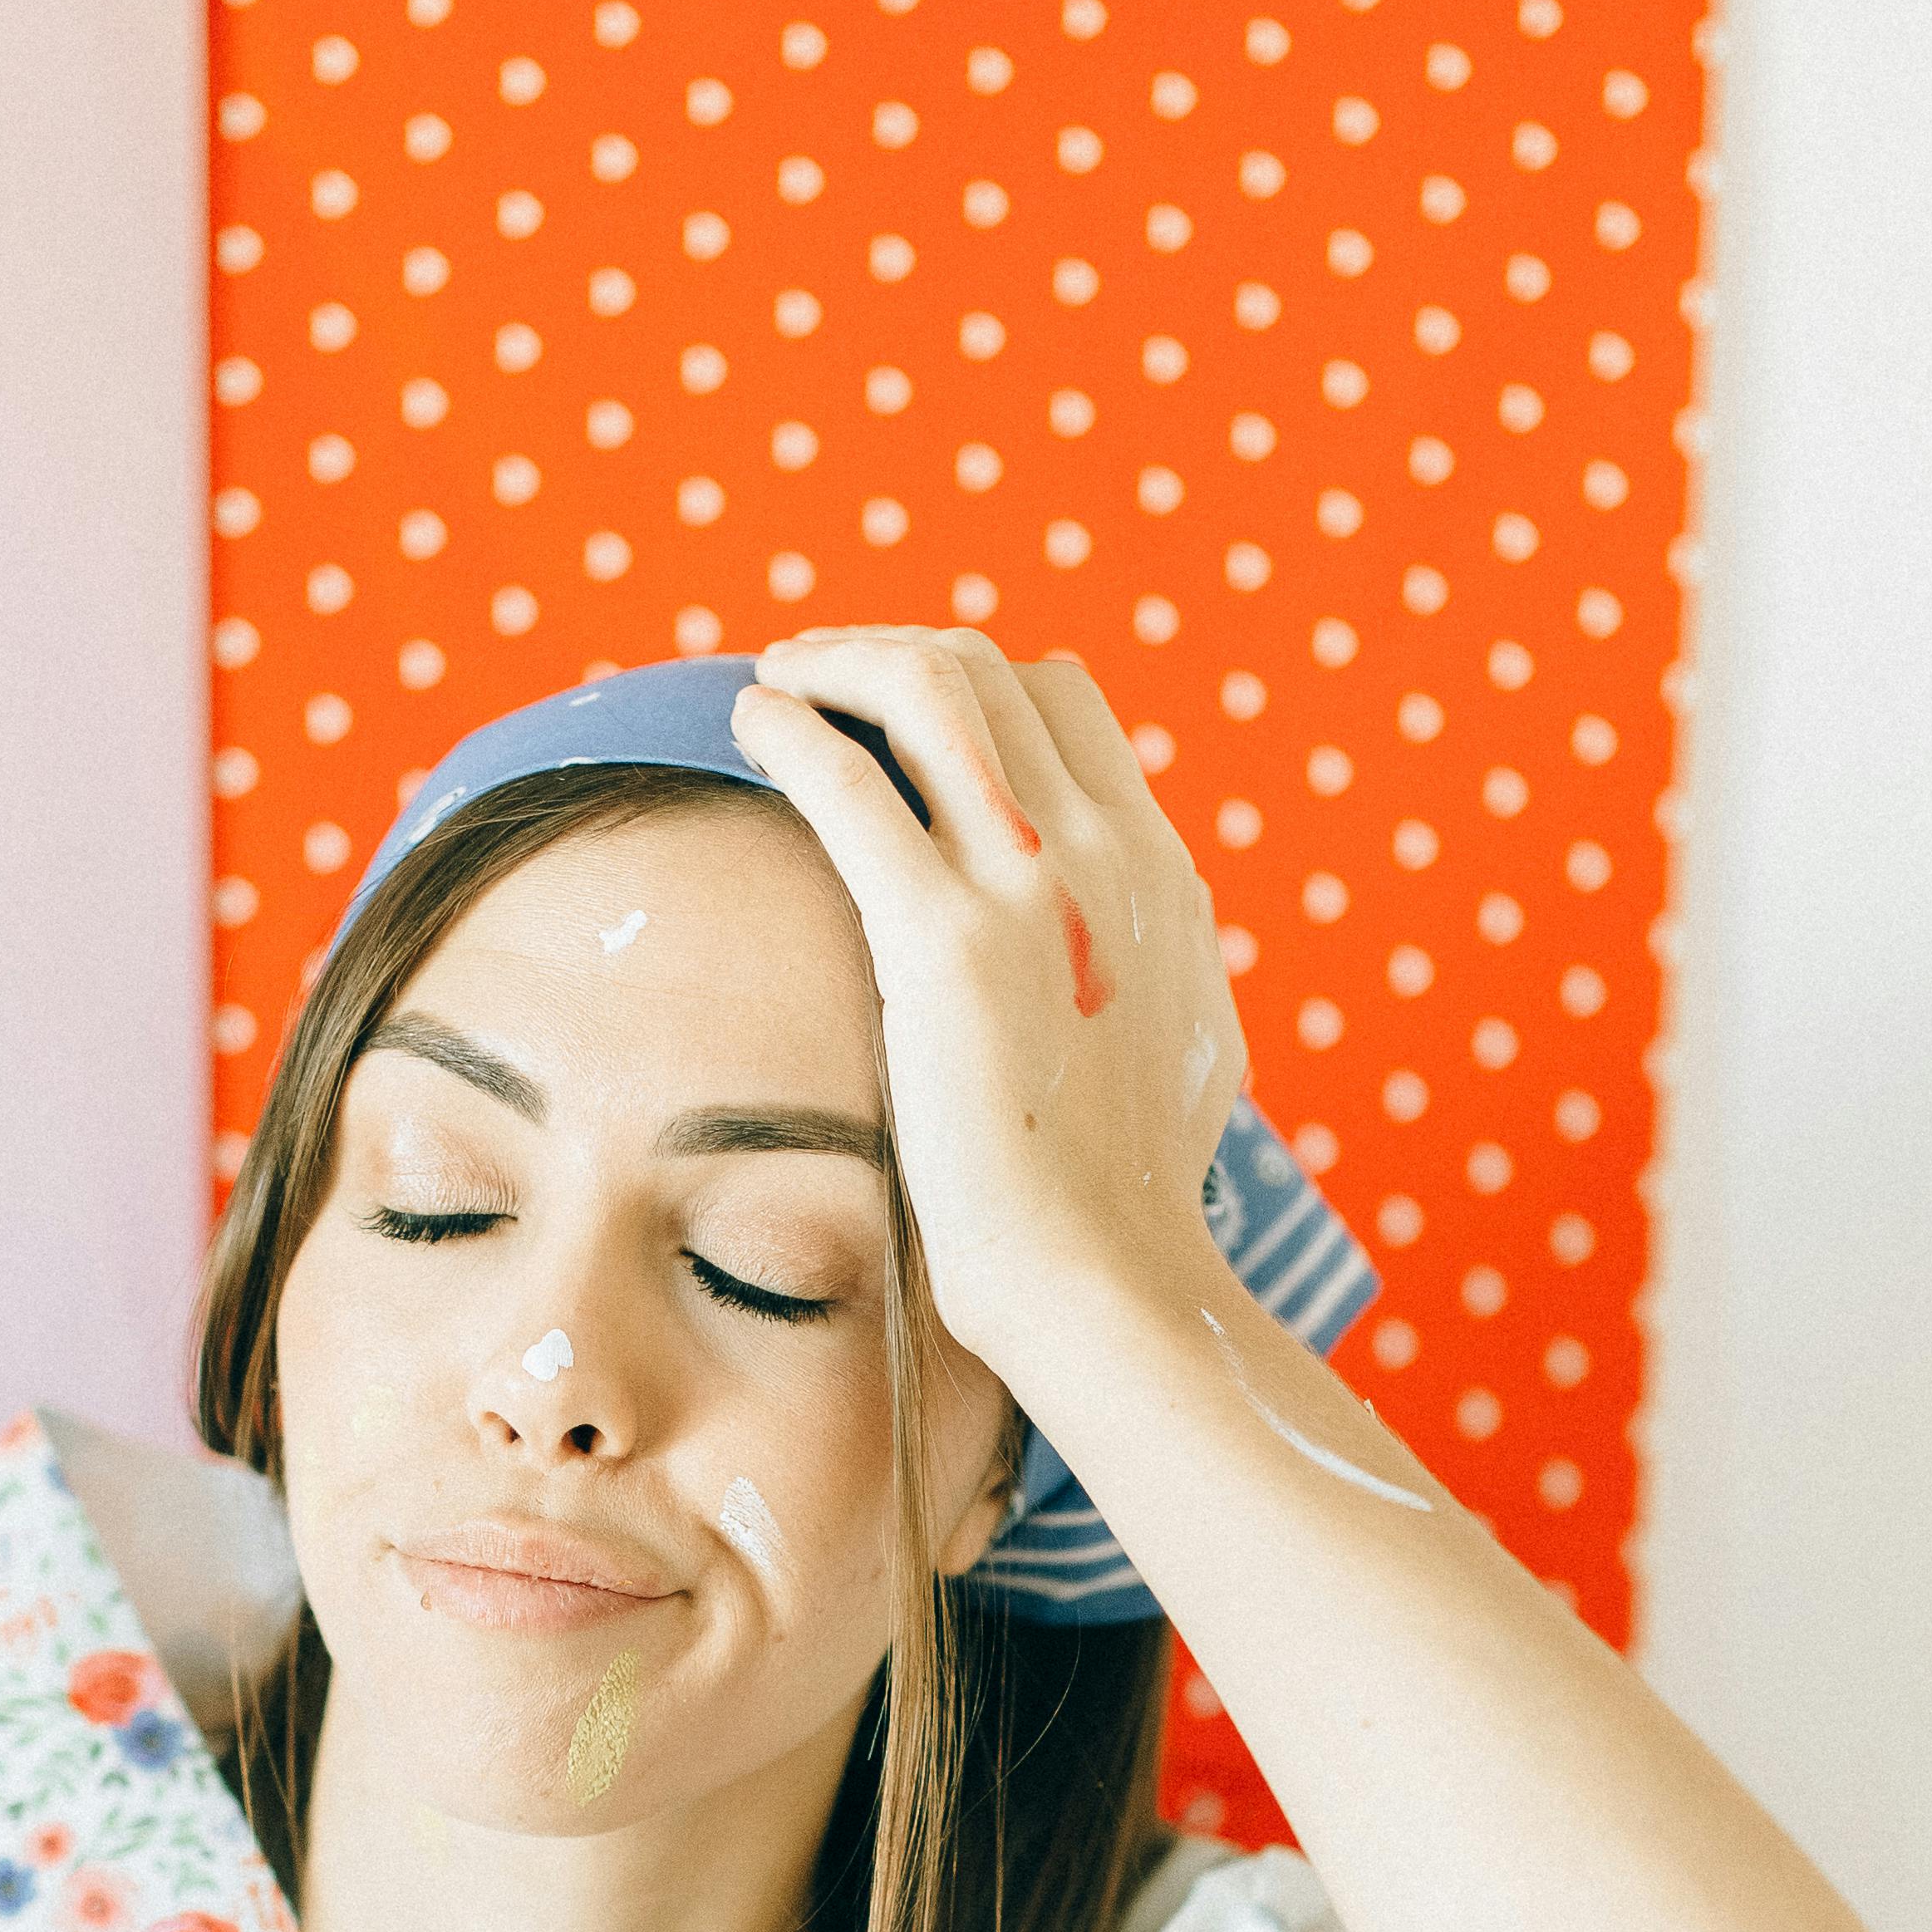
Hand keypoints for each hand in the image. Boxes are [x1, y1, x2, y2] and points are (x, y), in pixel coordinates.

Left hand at [728, 626, 1251, 1369]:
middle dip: (889, 652)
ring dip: (837, 661)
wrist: (1106, 1279)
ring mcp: (1031, 888)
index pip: (1064, 701)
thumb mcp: (1182, 1048)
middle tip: (816, 680)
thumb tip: (1141, 950)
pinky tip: (750, 727)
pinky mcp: (945, 944)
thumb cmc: (1128, 1201)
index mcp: (1158, 873)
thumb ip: (1154, 970)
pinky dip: (792, 729)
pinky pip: (851, 783)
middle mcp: (1105, 854)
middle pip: (989, 671)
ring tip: (776, 683)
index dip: (972, 684)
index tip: (898, 718)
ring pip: (927, 686)